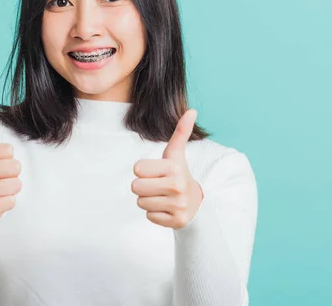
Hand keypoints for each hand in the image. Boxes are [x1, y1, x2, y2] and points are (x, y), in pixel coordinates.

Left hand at [131, 109, 202, 228]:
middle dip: (143, 187)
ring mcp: (178, 205)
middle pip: (136, 187)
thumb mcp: (176, 154)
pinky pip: (149, 216)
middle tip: (157, 186)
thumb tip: (192, 110)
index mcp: (174, 167)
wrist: (195, 203)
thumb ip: (180, 132)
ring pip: (141, 203)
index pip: (137, 169)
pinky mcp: (176, 221)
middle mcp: (177, 186)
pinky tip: (166, 208)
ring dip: (148, 200)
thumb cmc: (177, 174)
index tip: (156, 172)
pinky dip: (155, 214)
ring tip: (162, 197)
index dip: (143, 171)